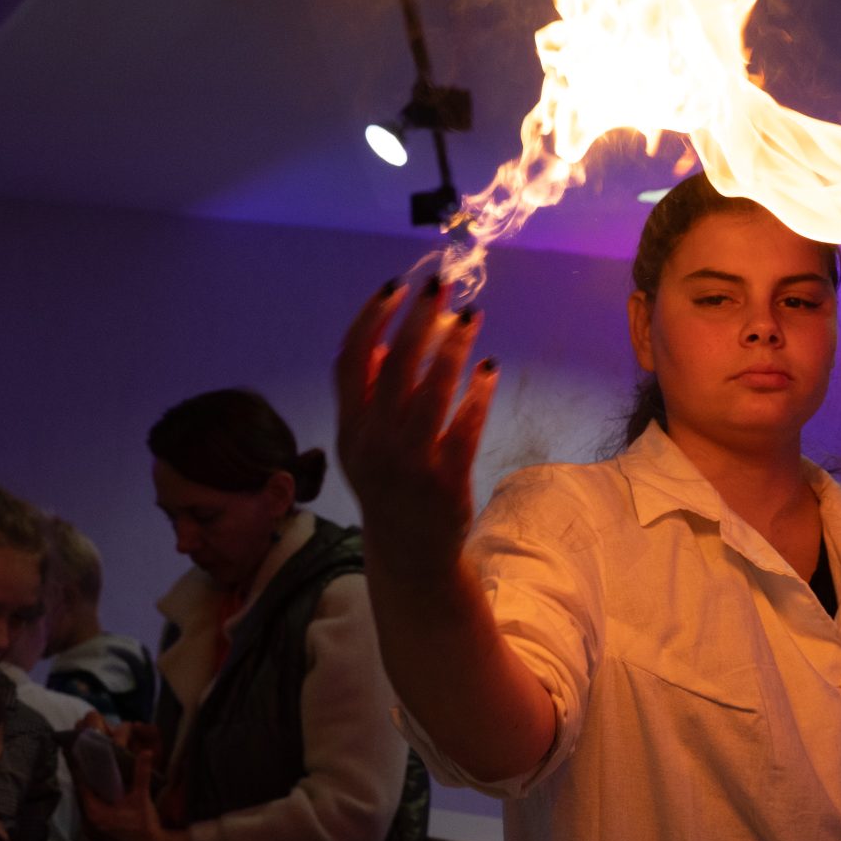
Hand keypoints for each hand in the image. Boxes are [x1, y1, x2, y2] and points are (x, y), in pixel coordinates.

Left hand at [77, 751, 190, 840]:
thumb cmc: (145, 825)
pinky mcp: (97, 838)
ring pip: (84, 808)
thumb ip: (141, 773)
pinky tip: (100, 800)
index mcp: (94, 813)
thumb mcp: (141, 797)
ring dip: (88, 796)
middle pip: (80, 797)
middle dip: (83, 782)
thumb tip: (146, 752)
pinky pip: (89, 818)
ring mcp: (91, 833)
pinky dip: (92, 807)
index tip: (75, 757)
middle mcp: (88, 824)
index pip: (80, 787)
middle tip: (84, 765)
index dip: (78, 771)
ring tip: (92, 780)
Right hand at [333, 273, 499, 588]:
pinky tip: (490, 368)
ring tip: (471, 318)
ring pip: (432, 391)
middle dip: (417, 319)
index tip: (394, 287)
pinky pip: (465, 425)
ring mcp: (410, 463)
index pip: (351, 361)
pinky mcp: (446, 480)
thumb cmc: (388, 486)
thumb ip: (366, 398)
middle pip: (395, 366)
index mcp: (350, 428)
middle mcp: (374, 443)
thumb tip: (384, 344)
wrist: (409, 554)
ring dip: (453, 348)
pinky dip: (478, 393)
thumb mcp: (363, 445)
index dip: (370, 319)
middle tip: (440, 286)